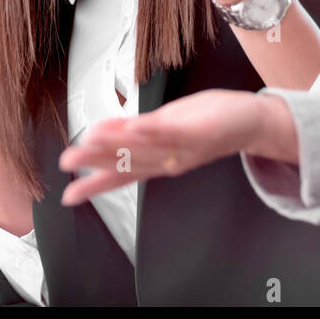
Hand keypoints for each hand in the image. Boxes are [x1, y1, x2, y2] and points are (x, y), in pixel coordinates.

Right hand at [57, 89, 295, 205]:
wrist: (251, 122)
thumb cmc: (207, 123)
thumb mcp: (167, 128)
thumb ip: (136, 133)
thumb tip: (101, 134)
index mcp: (160, 160)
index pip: (123, 175)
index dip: (95, 185)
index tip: (69, 196)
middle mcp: (170, 159)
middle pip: (128, 161)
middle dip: (95, 162)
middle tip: (68, 161)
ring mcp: (184, 146)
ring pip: (144, 147)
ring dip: (116, 144)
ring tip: (90, 140)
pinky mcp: (200, 130)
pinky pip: (173, 132)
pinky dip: (152, 131)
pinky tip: (133, 127)